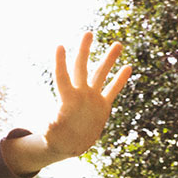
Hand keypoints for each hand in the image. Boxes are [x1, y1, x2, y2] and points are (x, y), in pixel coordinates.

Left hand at [46, 32, 130, 158]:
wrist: (68, 145)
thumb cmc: (56, 140)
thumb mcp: (51, 136)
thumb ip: (51, 128)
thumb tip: (50, 124)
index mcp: (66, 99)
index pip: (62, 77)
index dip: (61, 63)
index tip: (60, 46)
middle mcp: (80, 94)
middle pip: (82, 68)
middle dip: (85, 51)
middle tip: (88, 33)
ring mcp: (92, 98)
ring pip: (101, 75)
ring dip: (108, 60)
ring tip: (117, 44)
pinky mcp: (102, 106)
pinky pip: (112, 90)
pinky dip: (120, 80)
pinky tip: (128, 67)